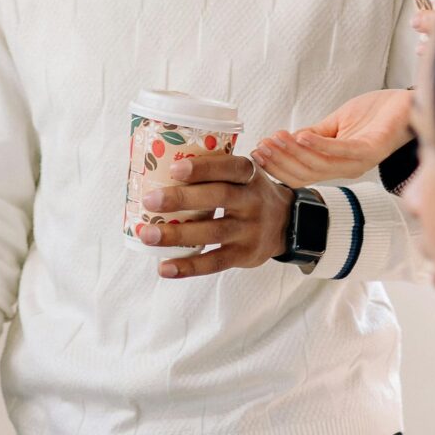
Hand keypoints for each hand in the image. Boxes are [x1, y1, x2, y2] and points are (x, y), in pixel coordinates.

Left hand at [135, 151, 291, 275]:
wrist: (287, 224)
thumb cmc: (248, 193)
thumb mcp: (242, 176)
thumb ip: (213, 172)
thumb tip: (155, 169)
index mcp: (250, 175)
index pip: (230, 167)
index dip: (203, 168)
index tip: (174, 168)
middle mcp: (253, 201)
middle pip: (219, 197)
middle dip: (182, 199)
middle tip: (149, 201)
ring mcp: (250, 230)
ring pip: (213, 232)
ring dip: (178, 235)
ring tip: (147, 235)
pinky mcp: (245, 255)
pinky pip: (215, 262)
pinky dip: (189, 266)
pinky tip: (165, 267)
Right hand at [254, 88, 416, 184]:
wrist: (407, 104)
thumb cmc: (377, 114)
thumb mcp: (336, 123)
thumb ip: (314, 134)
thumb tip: (286, 139)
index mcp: (337, 164)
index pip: (301, 173)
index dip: (277, 166)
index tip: (256, 152)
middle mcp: (347, 169)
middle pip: (305, 173)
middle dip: (280, 160)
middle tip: (261, 145)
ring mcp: (359, 161)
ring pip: (319, 164)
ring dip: (293, 152)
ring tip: (276, 138)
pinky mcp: (371, 149)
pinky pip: (340, 151)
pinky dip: (318, 144)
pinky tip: (301, 135)